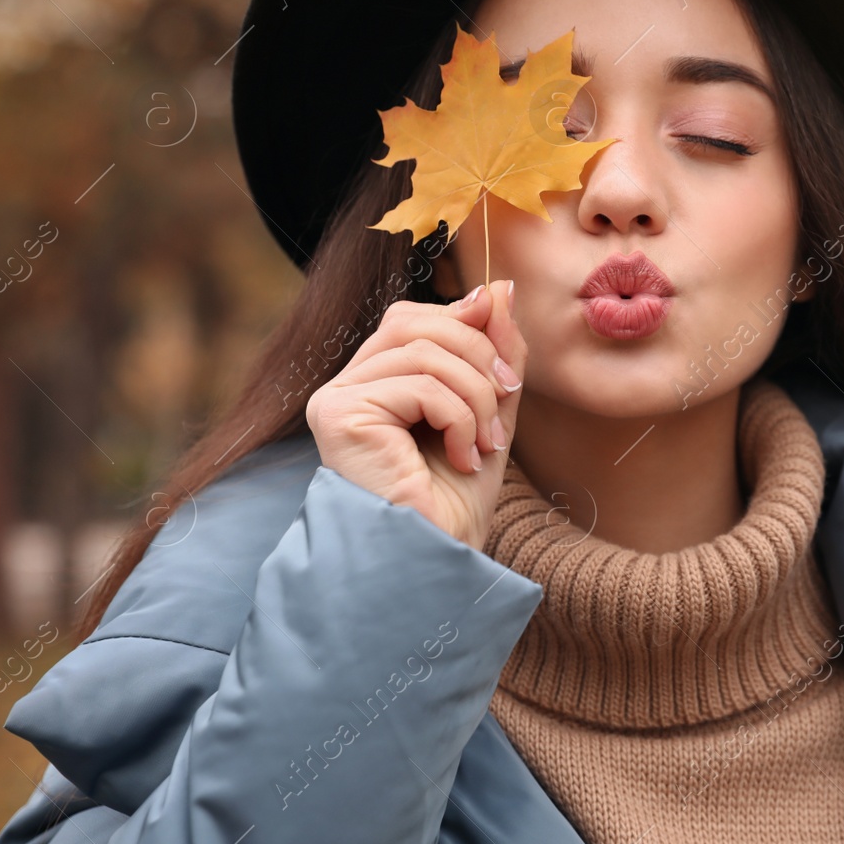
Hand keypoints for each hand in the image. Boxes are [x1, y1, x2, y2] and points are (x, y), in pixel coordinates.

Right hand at [306, 282, 526, 549]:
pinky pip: (417, 384)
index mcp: (374, 381)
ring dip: (476, 395)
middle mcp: (345, 385)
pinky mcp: (336, 414)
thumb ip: (493, 350)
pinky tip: (462, 456)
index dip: (467, 324)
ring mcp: (335, 398)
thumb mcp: (489, 410)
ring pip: (424, 353)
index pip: (415, 318)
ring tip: (486, 442)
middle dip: (478, 354)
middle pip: (416, 322)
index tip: (508, 370)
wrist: (437, 557)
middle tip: (508, 397)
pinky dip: (459, 417)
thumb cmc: (456, 499)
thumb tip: (500, 287)